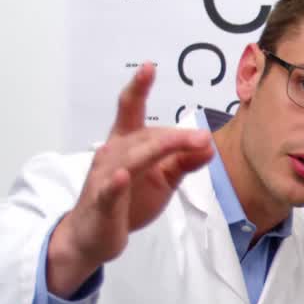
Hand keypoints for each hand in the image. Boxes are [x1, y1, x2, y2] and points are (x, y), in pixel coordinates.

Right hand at [48, 62, 213, 296]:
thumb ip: (184, 161)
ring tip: (181, 142)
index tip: (150, 67)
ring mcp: (105, 177)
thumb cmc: (128, 201)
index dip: (139, 88)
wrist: (94, 236)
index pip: (132, 111)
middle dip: (174, 137)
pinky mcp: (102, 201)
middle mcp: (113, 154)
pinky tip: (125, 175)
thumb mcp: (163, 179)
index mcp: (127, 144)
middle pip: (144, 137)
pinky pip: (109, 189)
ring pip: (131, 158)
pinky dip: (117, 182)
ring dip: (156, 150)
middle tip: (204, 138)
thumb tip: (208, 144)